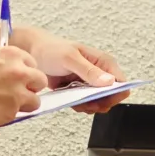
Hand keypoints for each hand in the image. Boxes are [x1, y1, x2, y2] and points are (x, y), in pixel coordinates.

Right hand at [0, 45, 46, 130]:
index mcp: (11, 55)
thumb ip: (2, 64)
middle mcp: (19, 72)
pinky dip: (8, 115)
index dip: (25, 73)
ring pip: (35, 102)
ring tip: (6, 105)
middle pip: (40, 81)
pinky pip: (18, 115)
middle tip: (18, 93)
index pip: (32, 64)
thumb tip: (7, 71)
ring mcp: (17, 93)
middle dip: (30, 87)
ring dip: (24, 104)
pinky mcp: (11, 112)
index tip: (18, 79)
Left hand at [15, 29, 129, 112]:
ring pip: (100, 102)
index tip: (98, 100)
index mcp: (104, 62)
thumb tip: (110, 81)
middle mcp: (100, 73)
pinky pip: (87, 104)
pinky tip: (70, 99)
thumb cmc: (50, 49)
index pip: (121, 84)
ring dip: (88, 106)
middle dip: (99, 103)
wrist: (32, 52)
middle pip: (112, 97)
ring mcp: (90, 82)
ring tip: (74, 99)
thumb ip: (89, 71)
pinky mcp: (80, 90)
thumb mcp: (70, 58)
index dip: (114, 96)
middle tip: (83, 102)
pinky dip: (80, 106)